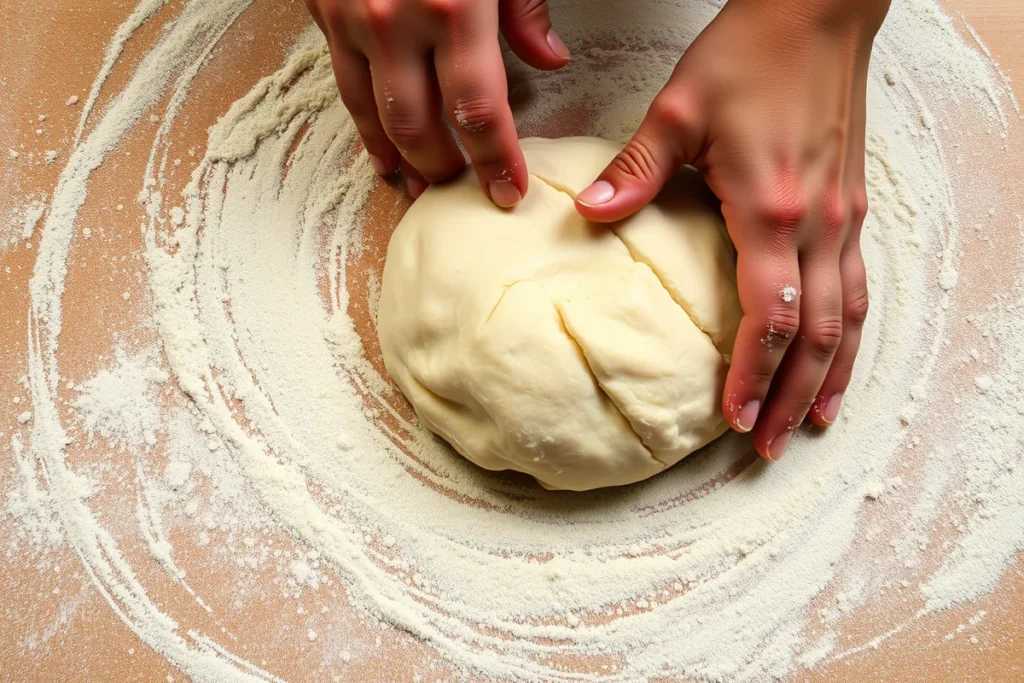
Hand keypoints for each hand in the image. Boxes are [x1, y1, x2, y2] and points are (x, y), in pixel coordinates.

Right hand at [305, 0, 570, 205]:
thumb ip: (524, 5)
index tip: (510, 192)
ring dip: (402, 161)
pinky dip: (364, 128)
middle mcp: (395, 21)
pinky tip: (381, 152)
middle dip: (447, 169)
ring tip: (423, 188)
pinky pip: (343, 87)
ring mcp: (351, 20)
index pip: (479, 111)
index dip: (496, 161)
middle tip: (468, 191)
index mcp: (452, 6)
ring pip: (374, 117)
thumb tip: (550, 60)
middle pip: (421, 127)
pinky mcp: (322, 12)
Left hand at [575, 0, 890, 459]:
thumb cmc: (751, 53)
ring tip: (809, 424)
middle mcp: (819, 225)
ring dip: (828, 378)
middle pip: (815, 337)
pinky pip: (859, 288)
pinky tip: (840, 359)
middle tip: (766, 447)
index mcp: (772, 209)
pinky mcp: (853, 207)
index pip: (768, 317)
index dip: (751, 375)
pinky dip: (851, 335)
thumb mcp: (678, 107)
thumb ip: (636, 168)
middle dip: (790, 397)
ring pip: (847, 320)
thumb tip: (589, 211)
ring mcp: (844, 219)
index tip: (730, 418)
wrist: (816, 12)